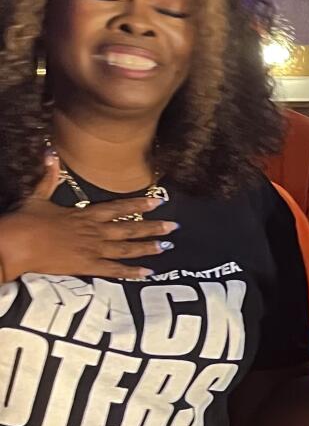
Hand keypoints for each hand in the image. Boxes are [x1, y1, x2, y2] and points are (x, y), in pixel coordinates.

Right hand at [0, 154, 176, 282]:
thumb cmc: (23, 221)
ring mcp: (91, 249)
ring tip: (168, 246)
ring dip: (148, 247)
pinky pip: (113, 270)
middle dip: (153, 227)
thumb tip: (50, 152)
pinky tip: (148, 273)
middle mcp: (93, 231)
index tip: (158, 202)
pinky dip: (131, 272)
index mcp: (83, 215)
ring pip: (126, 249)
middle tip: (175, 227)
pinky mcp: (85, 266)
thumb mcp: (37, 196)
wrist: (15, 244)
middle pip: (129, 229)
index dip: (138, 206)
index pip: (117, 208)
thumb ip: (48, 176)